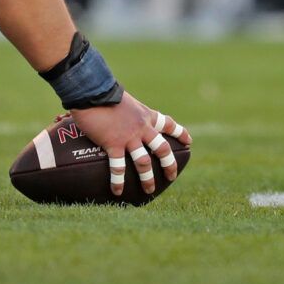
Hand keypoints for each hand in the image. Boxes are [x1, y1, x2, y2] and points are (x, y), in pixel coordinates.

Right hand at [69, 95, 190, 197]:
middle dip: (169, 164)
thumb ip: (128, 112)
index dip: (180, 133)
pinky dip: (118, 181)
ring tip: (149, 190)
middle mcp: (142, 127)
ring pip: (144, 162)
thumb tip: (122, 116)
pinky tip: (117, 192)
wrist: (93, 91)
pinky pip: (118, 167)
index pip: (168, 124)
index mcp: (146, 115)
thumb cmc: (105, 92)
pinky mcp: (113, 144)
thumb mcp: (125, 101)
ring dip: (147, 178)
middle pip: (162, 149)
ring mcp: (129, 137)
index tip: (189, 142)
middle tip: (171, 176)